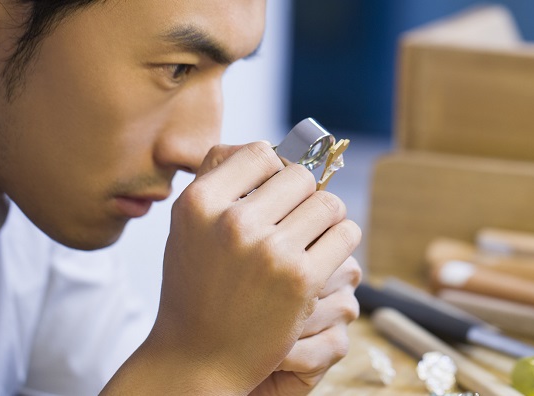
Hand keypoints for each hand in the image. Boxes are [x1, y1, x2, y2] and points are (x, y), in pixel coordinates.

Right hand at [105, 142, 360, 393]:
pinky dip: (342, 240)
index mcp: (200, 202)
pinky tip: (326, 254)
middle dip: (303, 196)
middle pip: (300, 176)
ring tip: (312, 237)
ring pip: (329, 203)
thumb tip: (268, 150)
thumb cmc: (196, 288)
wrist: (198, 356)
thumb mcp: (188, 227)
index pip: (261, 153)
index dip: (273, 171)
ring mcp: (269, 251)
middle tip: (295, 221)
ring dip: (327, 218)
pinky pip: (345, 234)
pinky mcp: (301, 279)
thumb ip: (219, 182)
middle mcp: (232, 222)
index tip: (274, 194)